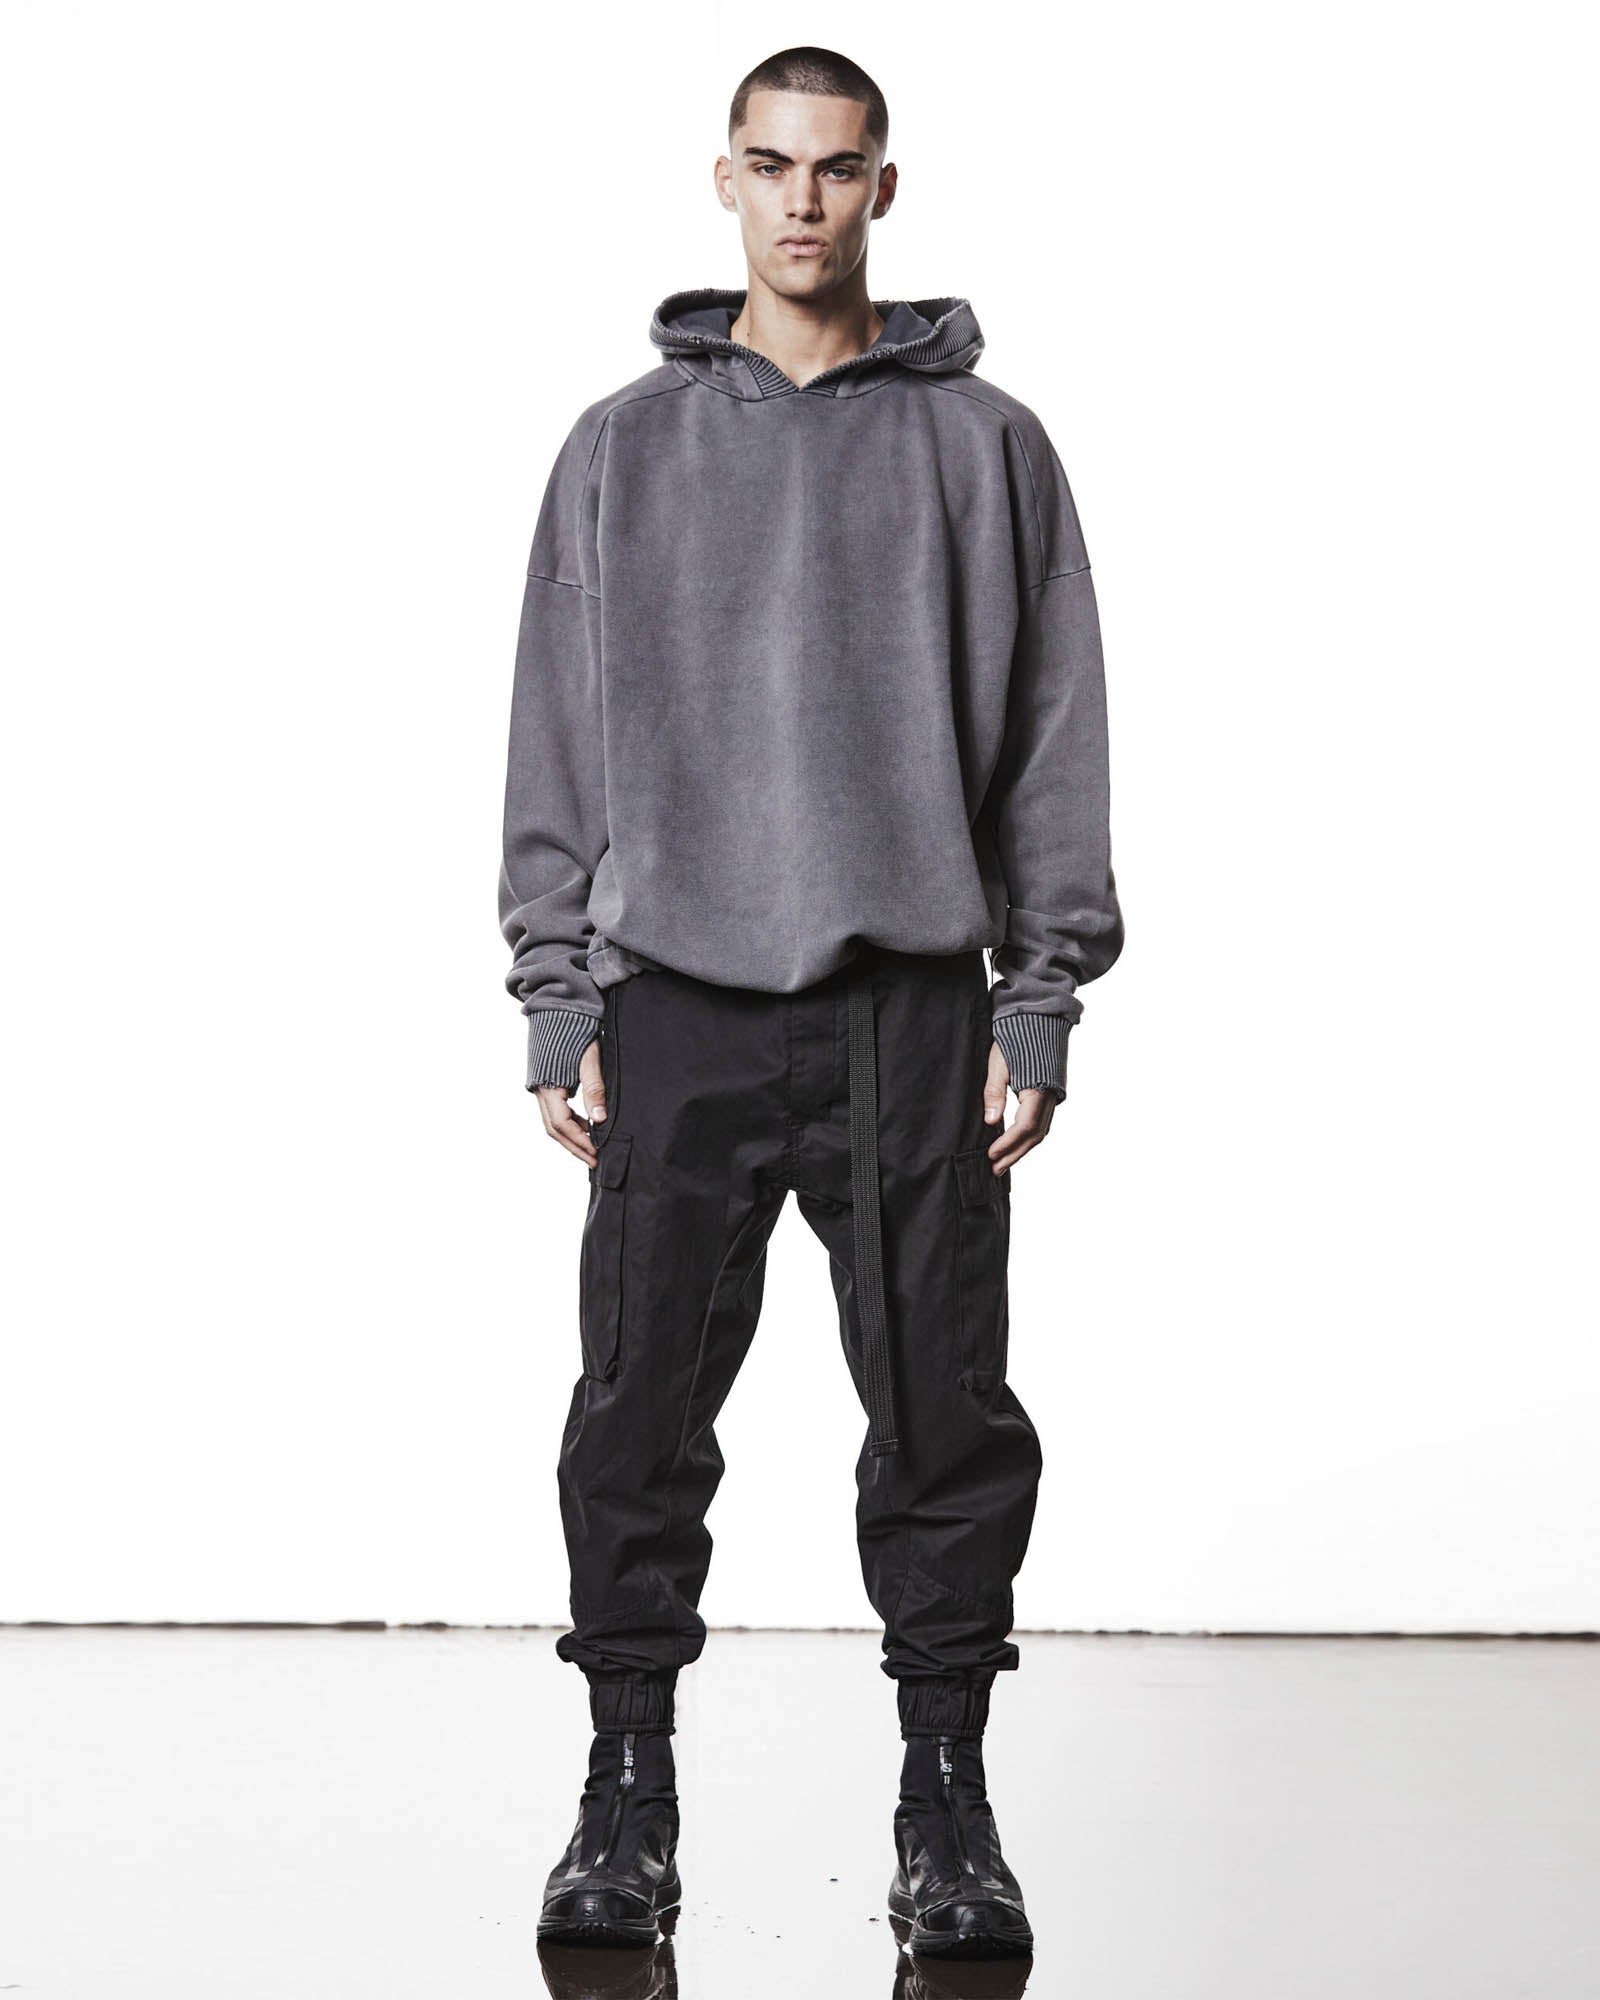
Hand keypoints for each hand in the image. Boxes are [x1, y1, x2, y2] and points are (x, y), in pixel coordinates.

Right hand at [535, 1035, 607, 1166]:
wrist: (558, 1007)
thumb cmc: (574, 1028)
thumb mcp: (589, 1059)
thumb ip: (594, 1089)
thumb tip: (600, 1119)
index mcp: (548, 1086)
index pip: (562, 1125)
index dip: (580, 1142)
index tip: (596, 1153)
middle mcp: (539, 1090)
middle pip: (554, 1129)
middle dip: (574, 1146)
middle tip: (593, 1159)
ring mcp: (540, 1086)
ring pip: (552, 1121)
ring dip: (571, 1135)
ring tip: (592, 1144)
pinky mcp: (545, 1082)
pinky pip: (554, 1110)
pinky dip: (568, 1121)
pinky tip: (584, 1124)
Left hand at [982, 1040, 1056, 1173]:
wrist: (1039, 1016)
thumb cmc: (1016, 1034)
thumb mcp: (998, 1063)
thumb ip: (994, 1092)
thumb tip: (990, 1122)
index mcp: (1040, 1090)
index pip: (1025, 1127)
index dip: (1008, 1145)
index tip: (990, 1156)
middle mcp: (1051, 1096)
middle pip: (1035, 1135)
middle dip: (1015, 1154)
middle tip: (994, 1170)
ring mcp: (1054, 1095)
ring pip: (1041, 1130)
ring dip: (1022, 1148)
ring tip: (1002, 1161)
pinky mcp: (1050, 1092)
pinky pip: (1042, 1120)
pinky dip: (1028, 1135)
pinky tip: (1013, 1141)